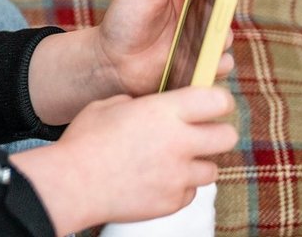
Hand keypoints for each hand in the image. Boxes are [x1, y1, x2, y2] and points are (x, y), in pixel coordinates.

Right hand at [10, 87, 238, 232]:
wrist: (73, 184)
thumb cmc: (85, 140)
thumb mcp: (107, 106)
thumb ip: (138, 103)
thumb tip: (151, 106)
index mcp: (162, 112)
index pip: (217, 100)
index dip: (218, 100)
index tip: (211, 103)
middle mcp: (178, 143)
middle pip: (227, 137)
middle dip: (216, 133)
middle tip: (198, 134)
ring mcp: (178, 175)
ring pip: (211, 169)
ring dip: (195, 164)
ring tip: (169, 162)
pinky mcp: (174, 201)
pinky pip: (189, 192)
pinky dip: (177, 186)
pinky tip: (153, 180)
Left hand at [93, 0, 236, 95]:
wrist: (113, 61)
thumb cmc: (124, 18)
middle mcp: (198, 11)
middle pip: (226, 5)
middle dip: (226, 4)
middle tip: (218, 5)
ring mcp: (201, 37)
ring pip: (225, 34)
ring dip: (218, 35)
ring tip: (200, 36)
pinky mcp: (202, 62)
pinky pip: (222, 61)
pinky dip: (216, 60)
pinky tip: (202, 59)